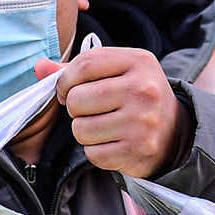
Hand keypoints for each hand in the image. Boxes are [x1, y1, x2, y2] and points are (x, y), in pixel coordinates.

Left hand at [37, 47, 185, 178]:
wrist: (175, 133)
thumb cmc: (135, 97)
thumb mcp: (117, 72)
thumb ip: (76, 69)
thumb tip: (39, 67)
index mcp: (139, 61)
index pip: (84, 64)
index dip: (66, 80)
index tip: (68, 90)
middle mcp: (144, 89)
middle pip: (77, 99)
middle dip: (75, 108)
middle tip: (91, 111)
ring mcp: (142, 121)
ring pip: (80, 128)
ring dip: (84, 131)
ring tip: (103, 126)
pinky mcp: (137, 150)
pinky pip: (92, 153)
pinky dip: (96, 150)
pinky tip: (113, 142)